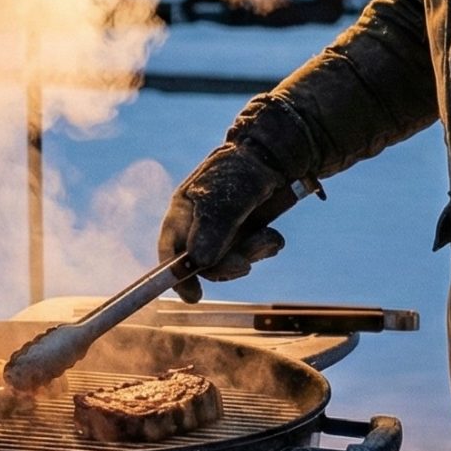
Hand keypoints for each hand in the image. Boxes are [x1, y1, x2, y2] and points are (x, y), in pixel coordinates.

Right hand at [158, 142, 295, 303]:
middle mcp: (200, 223)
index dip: (175, 275)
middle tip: (245, 265)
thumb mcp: (226, 197)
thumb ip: (212, 228)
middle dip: (225, 265)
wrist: (280, 154)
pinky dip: (264, 248)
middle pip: (202, 262)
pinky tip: (272, 235)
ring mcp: (225, 229)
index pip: (170, 250)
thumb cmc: (244, 168)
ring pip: (230, 260)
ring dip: (251, 253)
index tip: (192, 296)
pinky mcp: (247, 231)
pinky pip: (252, 254)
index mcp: (183, 210)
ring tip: (268, 237)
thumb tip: (199, 262)